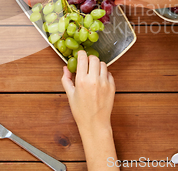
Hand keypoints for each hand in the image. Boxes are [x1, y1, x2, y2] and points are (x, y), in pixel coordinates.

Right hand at [61, 51, 118, 170]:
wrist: (95, 123)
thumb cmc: (81, 111)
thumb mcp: (70, 95)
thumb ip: (66, 79)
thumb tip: (65, 68)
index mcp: (82, 81)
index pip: (83, 58)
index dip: (81, 54)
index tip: (80, 54)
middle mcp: (94, 80)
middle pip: (94, 59)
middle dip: (89, 59)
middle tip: (87, 63)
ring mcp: (104, 83)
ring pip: (103, 64)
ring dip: (97, 65)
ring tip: (93, 72)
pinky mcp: (112, 87)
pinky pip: (109, 73)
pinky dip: (104, 74)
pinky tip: (99, 80)